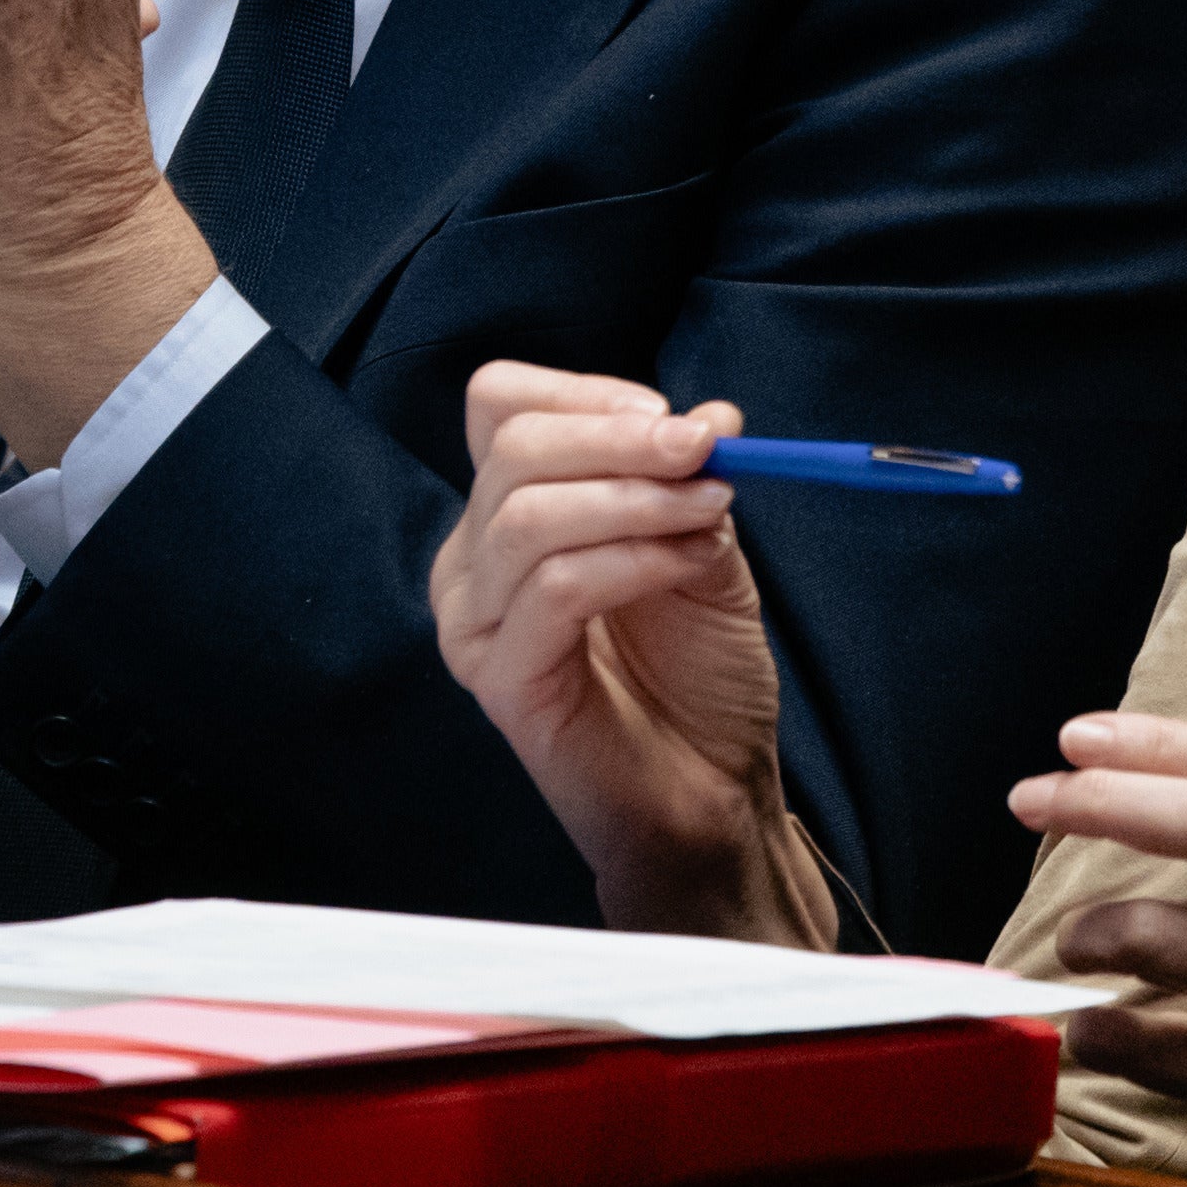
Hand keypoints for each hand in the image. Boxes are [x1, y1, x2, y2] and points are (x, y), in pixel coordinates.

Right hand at [429, 363, 826, 944]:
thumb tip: (708, 416)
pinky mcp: (500, 679)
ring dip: (635, 497)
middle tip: (702, 449)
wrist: (712, 793)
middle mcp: (474, 561)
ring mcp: (477, 623)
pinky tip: (684, 562)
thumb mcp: (702, 547)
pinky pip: (555, 589)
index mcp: (509, 514)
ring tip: (711, 510)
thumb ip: (688, 482)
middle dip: (618, 437)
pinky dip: (631, 558)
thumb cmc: (698, 676)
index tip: (672, 417)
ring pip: (529, 515)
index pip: (499, 407)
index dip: (583, 394)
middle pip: (513, 450)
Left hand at [1018, 716, 1186, 1186]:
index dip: (1154, 741)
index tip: (1077, 736)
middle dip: (1103, 799)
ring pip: (1167, 934)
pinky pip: (1155, 1048)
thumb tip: (1158, 790)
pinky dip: (1102, 1034)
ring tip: (1075, 940)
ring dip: (1094, 928)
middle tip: (1033, 797)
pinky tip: (1089, 1030)